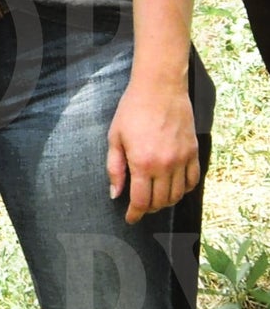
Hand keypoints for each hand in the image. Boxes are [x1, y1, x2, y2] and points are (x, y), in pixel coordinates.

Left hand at [106, 79, 198, 224]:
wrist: (159, 89)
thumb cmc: (132, 110)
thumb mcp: (115, 137)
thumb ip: (115, 168)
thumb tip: (116, 193)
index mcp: (142, 163)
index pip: (141, 201)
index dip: (135, 214)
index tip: (130, 219)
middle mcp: (165, 166)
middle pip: (160, 202)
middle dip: (149, 209)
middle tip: (140, 207)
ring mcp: (182, 160)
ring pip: (177, 195)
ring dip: (166, 202)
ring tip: (155, 199)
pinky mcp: (193, 153)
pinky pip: (193, 181)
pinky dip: (184, 190)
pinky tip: (174, 188)